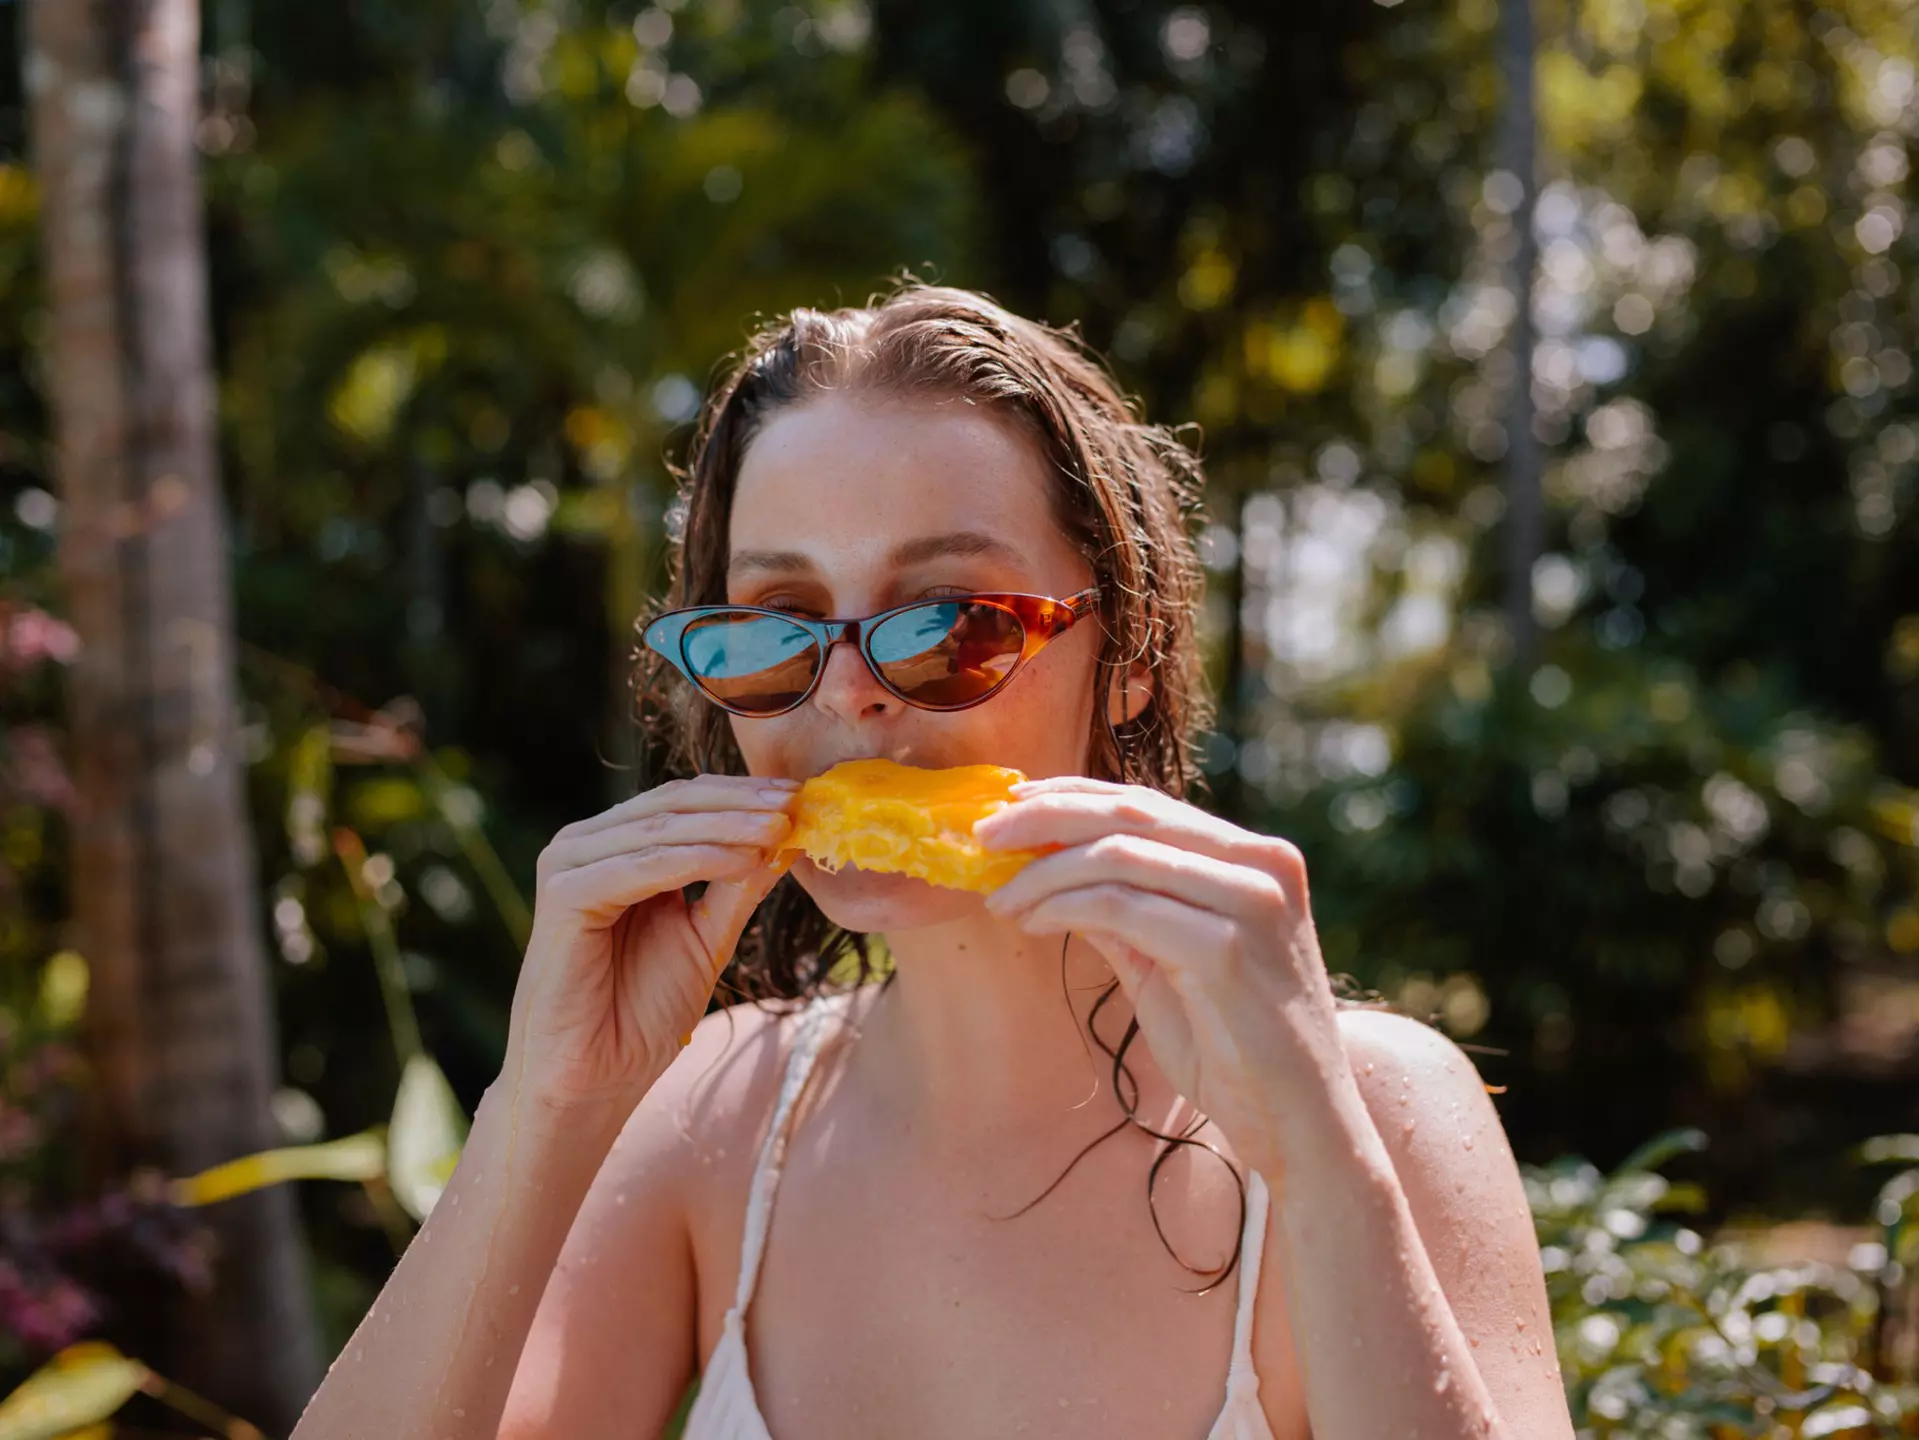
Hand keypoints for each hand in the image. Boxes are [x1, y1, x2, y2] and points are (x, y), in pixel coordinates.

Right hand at [504, 774, 797, 1111]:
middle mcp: (585, 846)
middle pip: (674, 805)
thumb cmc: (639, 1015)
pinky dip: (696, 860)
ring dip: (728, 826)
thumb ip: (736, 887)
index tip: (802, 796)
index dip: (743, 795)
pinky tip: (743, 860)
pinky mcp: (564, 895)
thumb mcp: (705, 938)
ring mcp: (569, 866)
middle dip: (741, 802)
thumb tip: (785, 839)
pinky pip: (641, 867)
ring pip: (662, 829)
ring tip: (780, 828)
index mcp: (613, 848)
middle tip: (797, 801)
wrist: (590, 1083)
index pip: (684, 802)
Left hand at [975, 777, 1347, 1176]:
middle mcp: (1262, 864)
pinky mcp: (1229, 948)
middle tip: (983, 836)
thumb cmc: (1237, 1051)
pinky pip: (1123, 906)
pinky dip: (1065, 906)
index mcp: (1254, 859)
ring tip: (1000, 897)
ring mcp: (1251, 901)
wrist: (1301, 1127)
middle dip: (1044, 816)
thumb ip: (1125, 915)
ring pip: (1120, 853)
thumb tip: (1053, 875)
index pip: (1149, 803)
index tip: (1009, 808)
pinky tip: (1034, 922)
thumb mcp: (1169, 967)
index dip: (1070, 797)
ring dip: (1044, 871)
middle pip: (1131, 812)